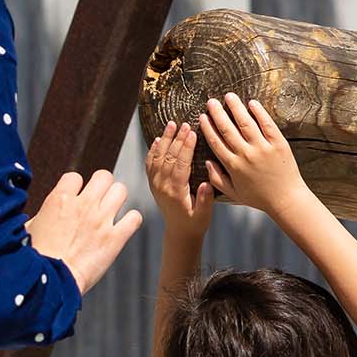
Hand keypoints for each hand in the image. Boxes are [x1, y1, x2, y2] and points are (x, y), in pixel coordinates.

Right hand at [26, 169, 142, 294]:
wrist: (49, 281)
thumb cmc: (35, 258)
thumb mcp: (29, 227)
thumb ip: (45, 213)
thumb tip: (46, 212)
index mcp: (60, 199)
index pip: (75, 177)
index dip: (76, 186)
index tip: (75, 196)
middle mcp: (83, 205)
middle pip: (104, 176)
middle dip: (102, 185)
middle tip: (99, 198)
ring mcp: (101, 220)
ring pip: (121, 190)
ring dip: (117, 199)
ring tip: (112, 210)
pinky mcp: (115, 238)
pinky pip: (135, 218)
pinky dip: (132, 221)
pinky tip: (124, 227)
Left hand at [145, 122, 214, 237]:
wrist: (179, 232)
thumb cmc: (195, 223)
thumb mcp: (204, 215)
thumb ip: (205, 200)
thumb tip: (206, 183)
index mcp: (176, 192)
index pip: (181, 165)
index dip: (186, 148)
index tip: (192, 133)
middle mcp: (163, 186)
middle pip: (169, 157)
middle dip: (177, 139)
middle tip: (184, 124)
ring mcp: (155, 184)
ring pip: (158, 157)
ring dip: (164, 139)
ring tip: (171, 124)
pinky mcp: (153, 184)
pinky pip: (150, 164)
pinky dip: (153, 150)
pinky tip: (157, 139)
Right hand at [199, 94, 306, 216]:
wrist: (286, 199)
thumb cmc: (260, 197)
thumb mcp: (234, 192)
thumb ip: (217, 178)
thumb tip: (207, 162)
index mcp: (233, 165)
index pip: (216, 142)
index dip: (207, 127)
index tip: (203, 117)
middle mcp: (246, 154)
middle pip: (227, 129)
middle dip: (217, 113)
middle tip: (211, 102)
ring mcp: (263, 148)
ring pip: (245, 123)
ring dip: (236, 107)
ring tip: (229, 96)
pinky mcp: (279, 144)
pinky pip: (267, 125)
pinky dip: (259, 113)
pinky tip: (252, 103)